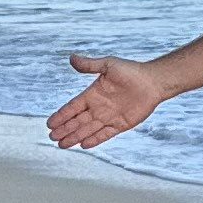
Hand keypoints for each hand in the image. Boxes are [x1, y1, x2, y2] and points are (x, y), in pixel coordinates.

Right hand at [46, 51, 164, 149]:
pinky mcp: (120, 124)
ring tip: (62, 144)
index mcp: (92, 94)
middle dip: (65, 129)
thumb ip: (90, 65)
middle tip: (52, 137)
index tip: (50, 123)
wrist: (153, 82)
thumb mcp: (108, 65)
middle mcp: (98, 107)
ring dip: (75, 136)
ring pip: (88, 129)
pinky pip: (105, 134)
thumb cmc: (131, 71)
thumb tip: (71, 58)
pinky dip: (95, 139)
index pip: (72, 107)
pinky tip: (83, 145)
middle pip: (77, 121)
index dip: (61, 115)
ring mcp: (109, 117)